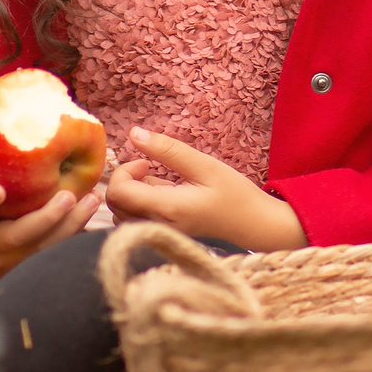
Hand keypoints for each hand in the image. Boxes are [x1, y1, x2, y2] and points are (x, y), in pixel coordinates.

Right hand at [0, 99, 104, 288]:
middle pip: (18, 235)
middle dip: (44, 218)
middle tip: (67, 196)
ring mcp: (14, 257)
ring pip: (44, 246)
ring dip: (70, 224)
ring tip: (91, 199)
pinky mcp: (34, 263)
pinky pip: (58, 251)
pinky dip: (76, 232)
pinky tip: (94, 209)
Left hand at [106, 127, 306, 251]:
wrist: (255, 227)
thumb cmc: (235, 195)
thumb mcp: (205, 165)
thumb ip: (168, 150)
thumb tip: (133, 133)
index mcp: (167, 209)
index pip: (118, 193)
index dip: (124, 172)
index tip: (147, 163)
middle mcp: (158, 227)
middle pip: (115, 205)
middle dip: (126, 182)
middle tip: (152, 169)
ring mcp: (160, 236)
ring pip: (122, 215)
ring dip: (133, 195)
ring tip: (163, 185)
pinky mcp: (164, 238)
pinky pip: (136, 222)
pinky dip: (142, 207)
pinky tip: (167, 199)